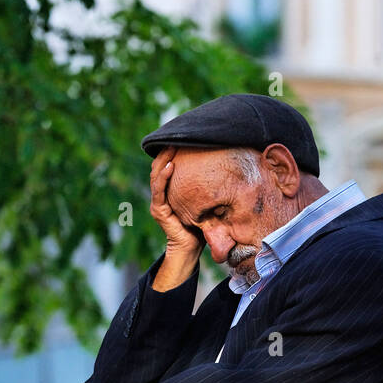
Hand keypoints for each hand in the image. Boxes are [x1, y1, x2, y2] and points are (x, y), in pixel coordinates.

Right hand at [149, 146, 203, 290]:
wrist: (191, 249)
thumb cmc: (201, 225)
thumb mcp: (205, 200)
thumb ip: (207, 186)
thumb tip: (225, 166)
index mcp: (170, 190)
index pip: (168, 164)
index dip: (173, 149)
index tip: (184, 135)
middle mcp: (161, 194)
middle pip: (160, 165)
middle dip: (167, 149)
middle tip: (177, 134)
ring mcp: (158, 202)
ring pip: (157, 174)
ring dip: (164, 158)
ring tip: (172, 145)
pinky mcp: (159, 211)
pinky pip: (159, 190)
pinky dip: (164, 177)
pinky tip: (171, 165)